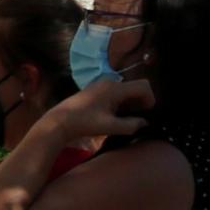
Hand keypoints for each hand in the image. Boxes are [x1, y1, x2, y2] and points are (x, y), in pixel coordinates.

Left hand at [35, 74, 156, 155]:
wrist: (59, 122)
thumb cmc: (84, 123)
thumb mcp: (109, 127)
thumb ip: (131, 125)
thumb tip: (145, 123)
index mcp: (115, 88)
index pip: (143, 86)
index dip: (150, 98)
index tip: (148, 112)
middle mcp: (110, 82)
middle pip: (135, 87)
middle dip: (140, 101)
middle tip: (138, 117)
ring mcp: (102, 85)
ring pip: (125, 90)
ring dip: (130, 102)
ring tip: (126, 118)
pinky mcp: (96, 91)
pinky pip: (116, 92)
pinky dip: (120, 102)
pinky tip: (115, 115)